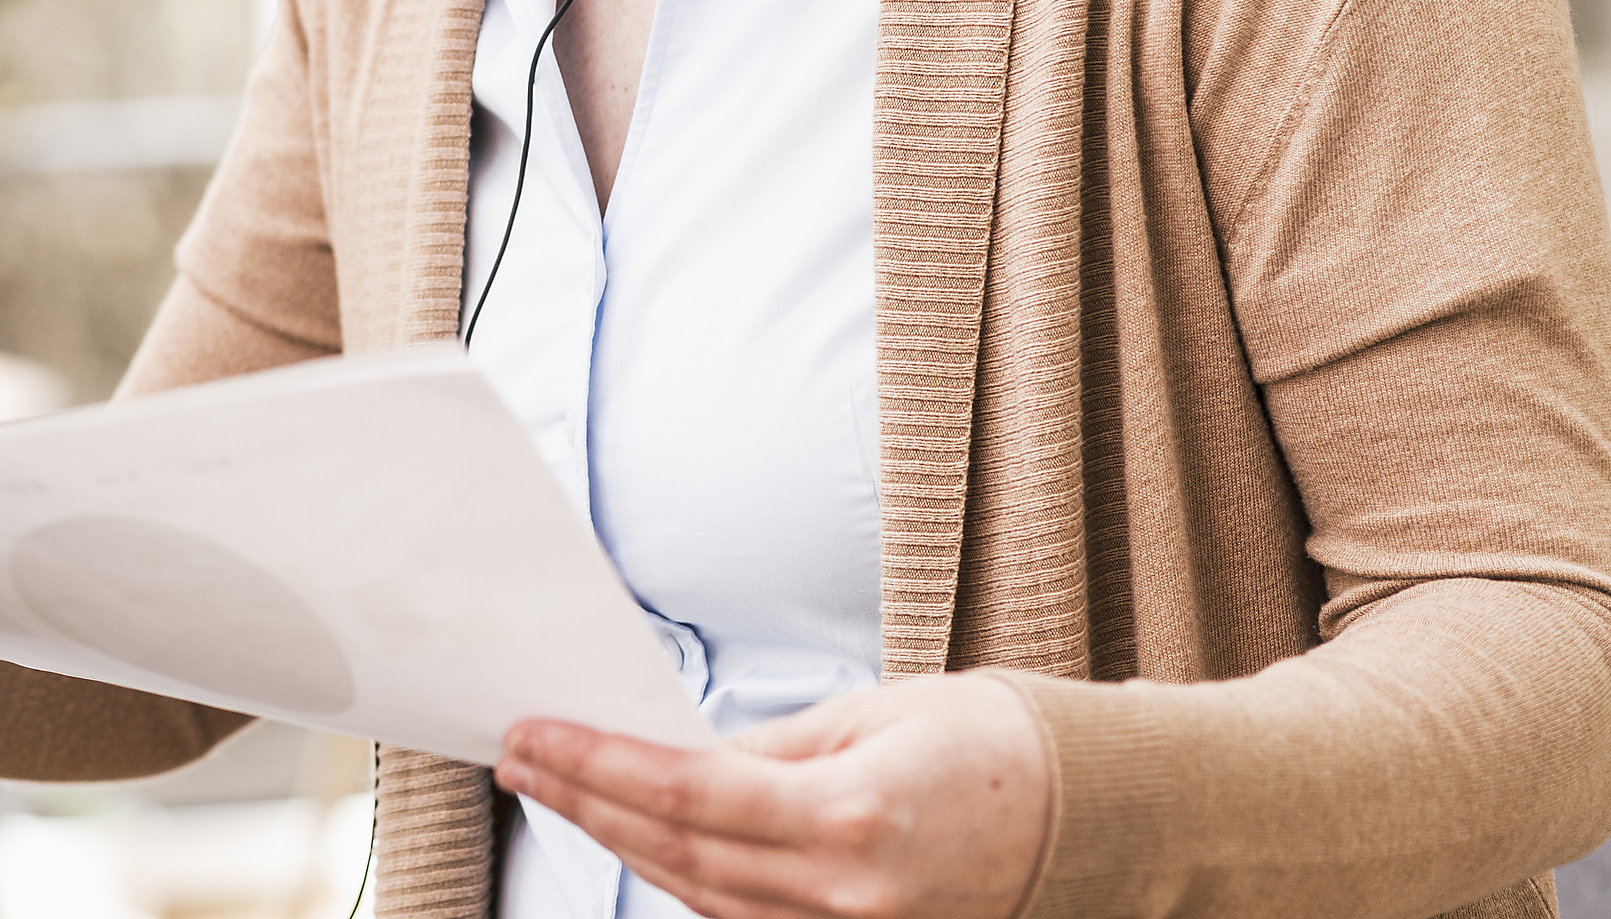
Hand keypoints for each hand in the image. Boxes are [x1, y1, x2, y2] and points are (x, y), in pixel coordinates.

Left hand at [493, 673, 1051, 918]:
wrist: (1088, 815)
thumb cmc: (986, 743)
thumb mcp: (870, 713)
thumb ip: (766, 747)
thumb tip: (675, 756)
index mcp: (852, 815)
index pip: (687, 794)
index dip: (597, 764)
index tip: (534, 734)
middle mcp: (846, 894)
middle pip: (677, 853)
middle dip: (587, 802)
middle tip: (521, 756)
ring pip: (700, 897)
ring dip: (620, 844)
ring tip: (561, 788)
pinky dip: (682, 879)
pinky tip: (637, 837)